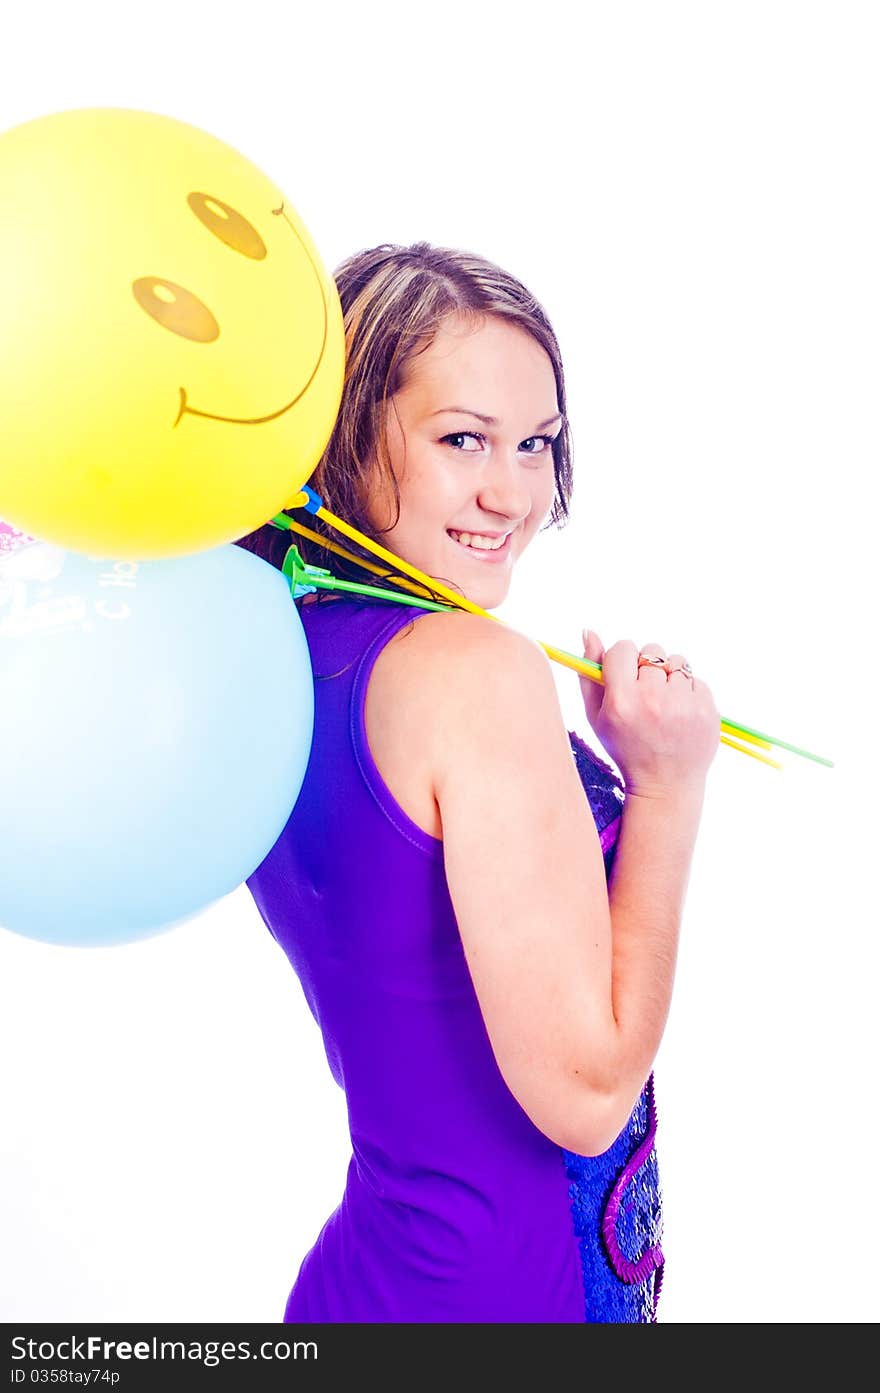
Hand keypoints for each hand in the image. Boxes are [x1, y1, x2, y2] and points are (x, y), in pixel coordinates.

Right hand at [578, 629, 720, 797]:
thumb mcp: (596, 716)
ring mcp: (683, 704)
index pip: (623, 648)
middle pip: (651, 651)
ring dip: (669, 676)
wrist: (665, 785)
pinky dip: (688, 691)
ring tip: (664, 704)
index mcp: (622, 701)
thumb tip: (589, 631)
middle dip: (646, 666)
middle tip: (645, 693)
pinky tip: (680, 714)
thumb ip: (589, 674)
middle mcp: (653, 700)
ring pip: (677, 661)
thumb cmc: (625, 748)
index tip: (624, 675)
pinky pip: (696, 679)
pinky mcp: (706, 709)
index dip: (622, 659)